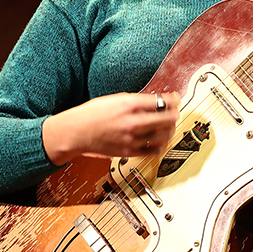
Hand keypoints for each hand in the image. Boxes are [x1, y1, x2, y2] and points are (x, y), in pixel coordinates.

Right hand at [42, 91, 181, 163]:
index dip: (174, 100)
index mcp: (129, 104)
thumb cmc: (91, 114)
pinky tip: (161, 141)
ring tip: (169, 127)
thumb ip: (135, 101)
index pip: (162, 101)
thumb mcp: (114, 99)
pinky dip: (161, 145)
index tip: (176, 100)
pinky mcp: (129, 152)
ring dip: (170, 130)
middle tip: (175, 113)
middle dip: (175, 114)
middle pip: (167, 118)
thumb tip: (153, 102)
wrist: (75, 132)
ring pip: (164, 135)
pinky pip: (154, 151)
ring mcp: (132, 138)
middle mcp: (133, 121)